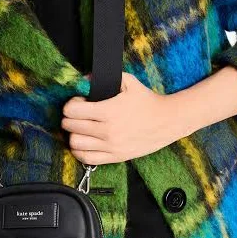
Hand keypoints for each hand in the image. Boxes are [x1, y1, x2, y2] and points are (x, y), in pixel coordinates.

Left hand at [61, 71, 188, 165]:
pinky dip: (79, 151)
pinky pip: (87, 159)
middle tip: (76, 114)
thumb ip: (105, 78)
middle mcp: (107, 131)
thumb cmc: (147, 101)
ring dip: (73, 135)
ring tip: (79, 128)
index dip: (70, 104)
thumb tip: (84, 79)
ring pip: (75, 144)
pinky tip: (83, 143)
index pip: (73, 111)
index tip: (76, 102)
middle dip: (69, 118)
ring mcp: (111, 146)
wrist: (168, 121)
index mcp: (108, 111)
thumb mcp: (128, 82)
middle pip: (71, 126)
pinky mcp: (116, 157)